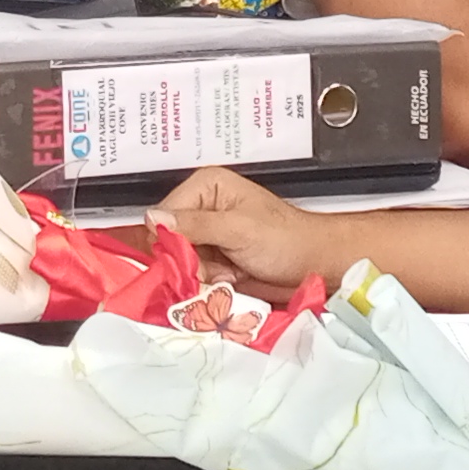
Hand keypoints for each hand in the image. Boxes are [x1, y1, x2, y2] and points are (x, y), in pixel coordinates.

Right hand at [149, 168, 343, 296]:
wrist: (314, 264)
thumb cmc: (286, 239)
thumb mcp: (239, 229)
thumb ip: (196, 225)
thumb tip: (154, 219)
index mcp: (206, 186)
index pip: (163, 215)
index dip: (173, 241)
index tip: (194, 259)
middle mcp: (202, 207)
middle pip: (169, 241)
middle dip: (191, 262)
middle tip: (220, 268)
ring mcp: (207, 235)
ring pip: (180, 262)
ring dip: (202, 275)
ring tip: (231, 273)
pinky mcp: (213, 258)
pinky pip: (194, 275)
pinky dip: (209, 283)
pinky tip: (232, 279)